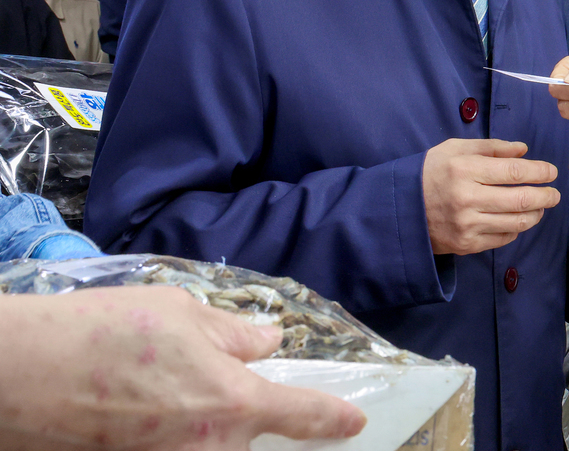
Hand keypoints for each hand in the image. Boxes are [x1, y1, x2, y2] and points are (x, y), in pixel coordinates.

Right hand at [0, 286, 364, 449]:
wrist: (19, 375)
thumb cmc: (103, 333)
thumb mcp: (182, 313)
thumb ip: (234, 333)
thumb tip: (267, 343)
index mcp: (233, 404)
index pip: (303, 415)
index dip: (333, 419)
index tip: (354, 423)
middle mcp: (209, 449)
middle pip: (249, 434)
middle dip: (242, 408)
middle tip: (198, 375)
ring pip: (211, 445)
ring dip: (202, 420)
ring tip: (158, 384)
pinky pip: (174, 448)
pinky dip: (169, 429)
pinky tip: (143, 402)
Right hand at [422, 138, 560, 253]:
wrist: (399, 209)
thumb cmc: (430, 173)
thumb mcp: (454, 149)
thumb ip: (491, 147)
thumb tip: (523, 150)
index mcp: (465, 170)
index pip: (514, 172)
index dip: (539, 172)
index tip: (552, 172)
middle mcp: (467, 198)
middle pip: (521, 199)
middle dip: (545, 196)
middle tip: (555, 194)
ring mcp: (467, 225)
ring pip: (516, 222)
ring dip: (536, 214)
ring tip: (540, 206)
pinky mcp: (466, 245)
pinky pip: (503, 238)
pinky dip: (516, 229)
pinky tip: (517, 219)